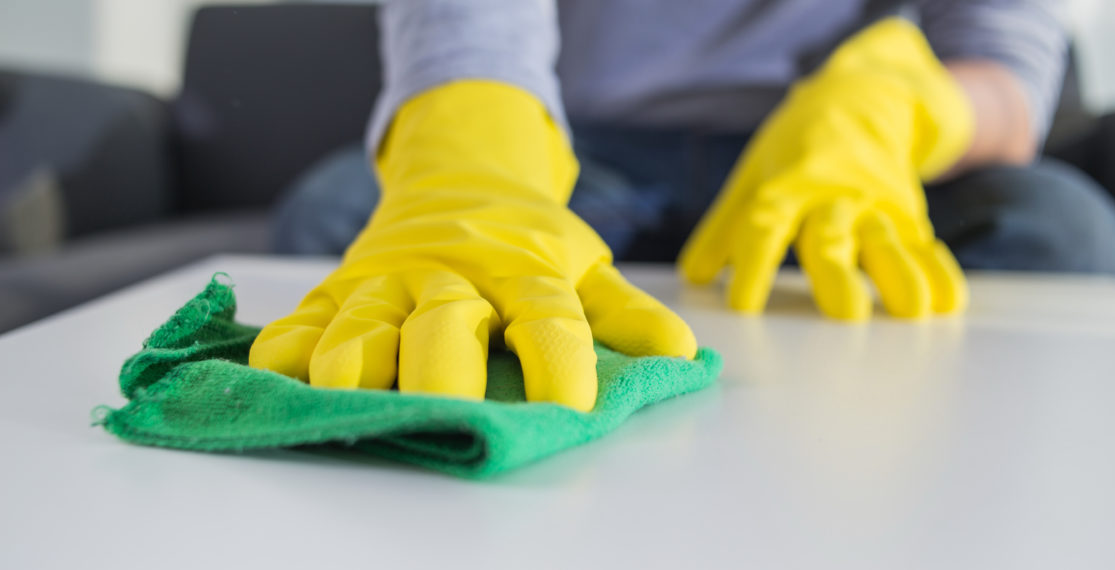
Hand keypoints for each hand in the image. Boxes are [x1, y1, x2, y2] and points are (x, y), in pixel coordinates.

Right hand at [249, 81, 695, 410]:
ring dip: (355, 352)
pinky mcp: (340, 283)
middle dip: (445, 366)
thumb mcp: (583, 265)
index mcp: (522, 268)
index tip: (568, 409)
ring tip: (346, 389)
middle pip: (447, 320)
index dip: (557, 360)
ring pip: (368, 317)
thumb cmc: (526, 237)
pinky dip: (288, 340)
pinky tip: (275, 368)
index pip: (545, 314)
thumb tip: (683, 356)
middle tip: (447, 410)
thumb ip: (624, 312)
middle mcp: (453, 273)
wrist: (457, 175)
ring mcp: (390, 276)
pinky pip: (307, 313)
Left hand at [679, 18, 973, 319]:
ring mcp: (876, 206)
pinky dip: (940, 271)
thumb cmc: (794, 149)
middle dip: (839, 274)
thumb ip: (723, 228)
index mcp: (786, 187)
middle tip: (846, 313)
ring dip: (901, 275)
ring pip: (888, 242)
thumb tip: (694, 278)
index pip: (765, 227)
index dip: (753, 265)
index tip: (742, 306)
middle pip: (832, 238)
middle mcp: (832, 197)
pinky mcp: (909, 215)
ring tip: (913, 312)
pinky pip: (926, 245)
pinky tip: (948, 303)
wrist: (858, 99)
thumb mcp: (752, 176)